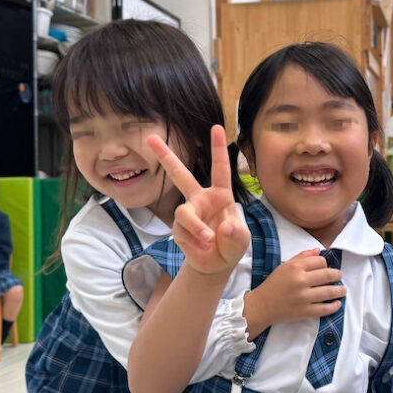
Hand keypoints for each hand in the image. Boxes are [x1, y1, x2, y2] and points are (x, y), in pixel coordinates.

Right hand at [147, 125, 249, 275]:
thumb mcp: (242, 240)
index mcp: (220, 195)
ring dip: (196, 227)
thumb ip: (236, 234)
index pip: (220, 168)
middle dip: (165, 156)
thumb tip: (223, 226)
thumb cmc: (231, 245)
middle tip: (150, 137)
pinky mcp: (178, 228)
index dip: (218, 148)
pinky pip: (182, 231)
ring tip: (208, 240)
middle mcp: (201, 199)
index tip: (217, 127)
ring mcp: (188, 212)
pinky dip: (194, 241)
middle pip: (180, 175)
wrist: (216, 265)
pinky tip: (202, 247)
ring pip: (184, 213)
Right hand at [245, 249, 344, 334]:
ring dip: (339, 290)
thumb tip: (318, 251)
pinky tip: (337, 304)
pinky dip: (334, 306)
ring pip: (329, 292)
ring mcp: (303, 297)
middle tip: (339, 277)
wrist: (262, 305)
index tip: (326, 268)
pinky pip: (324, 309)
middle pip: (328, 275)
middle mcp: (300, 281)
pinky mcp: (304, 312)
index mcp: (295, 267)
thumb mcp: (285, 266)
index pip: (320, 261)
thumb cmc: (274, 284)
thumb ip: (302, 257)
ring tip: (342, 290)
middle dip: (337, 275)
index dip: (325, 264)